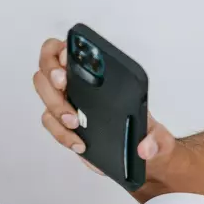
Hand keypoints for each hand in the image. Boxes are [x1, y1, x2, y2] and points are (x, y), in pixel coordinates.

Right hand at [33, 37, 175, 173]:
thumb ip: (155, 142)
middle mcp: (79, 82)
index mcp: (101, 72)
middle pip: (48, 65)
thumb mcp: (158, 136)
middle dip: (52, 73)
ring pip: (45, 92)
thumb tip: (144, 149)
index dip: (66, 49)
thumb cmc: (145, 133)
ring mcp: (67, 100)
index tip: (69, 58)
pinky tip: (78, 143)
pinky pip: (49, 121)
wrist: (139, 155)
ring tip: (74, 122)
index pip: (74, 48)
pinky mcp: (62, 122)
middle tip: (63, 85)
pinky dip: (60, 132)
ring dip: (55, 105)